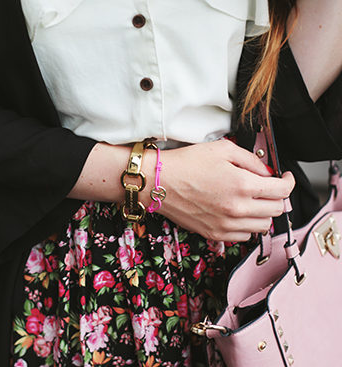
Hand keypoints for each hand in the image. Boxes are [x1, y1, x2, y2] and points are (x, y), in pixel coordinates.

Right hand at [157, 139, 294, 241]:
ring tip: (253, 201)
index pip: (282, 191)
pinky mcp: (214, 234)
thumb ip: (251, 160)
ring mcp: (226, 225)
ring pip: (263, 227)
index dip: (288, 182)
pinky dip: (247, 226)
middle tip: (269, 188)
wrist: (159, 182)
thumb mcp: (223, 149)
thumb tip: (266, 172)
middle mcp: (237, 209)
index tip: (284, 178)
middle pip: (277, 211)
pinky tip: (238, 213)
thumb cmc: (185, 164)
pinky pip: (244, 237)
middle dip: (278, 197)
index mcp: (242, 186)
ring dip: (264, 213)